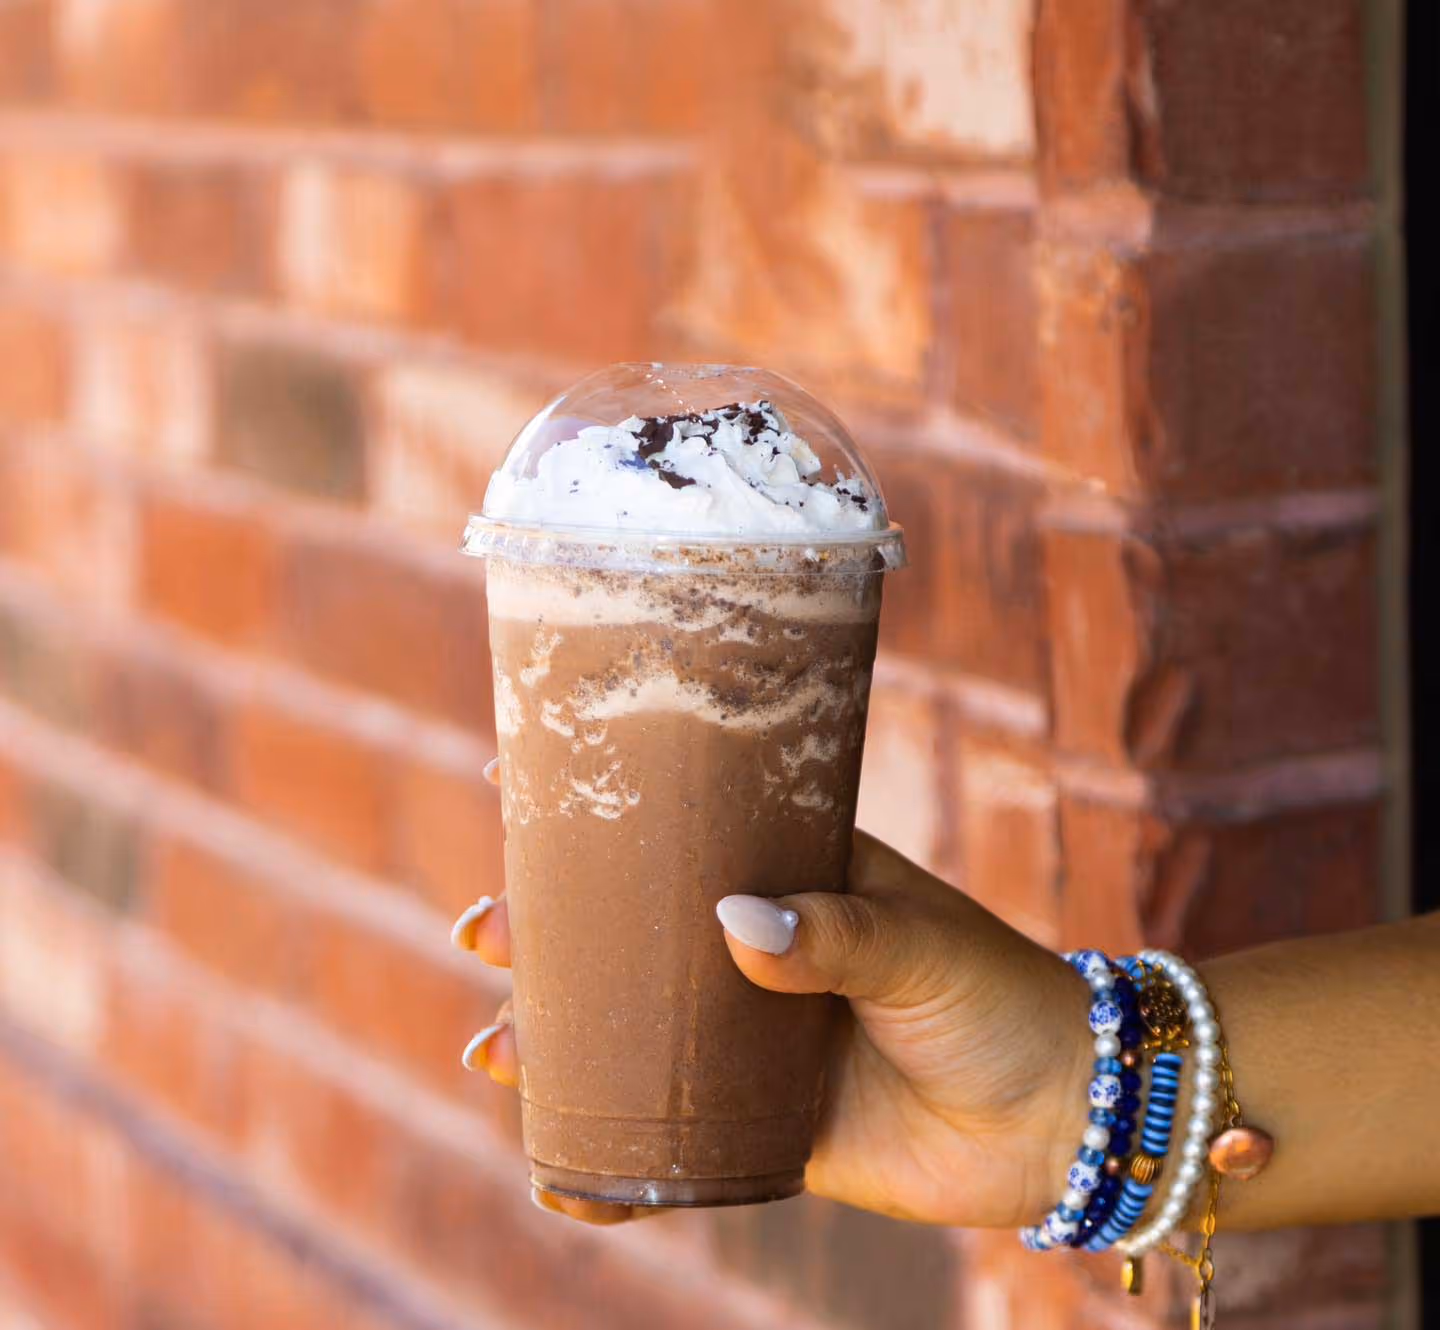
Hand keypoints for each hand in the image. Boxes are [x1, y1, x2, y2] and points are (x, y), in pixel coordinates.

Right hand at [454, 831, 1092, 1226]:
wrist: (1058, 1117)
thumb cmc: (998, 998)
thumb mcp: (919, 944)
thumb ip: (834, 933)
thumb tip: (736, 923)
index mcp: (789, 883)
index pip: (680, 835)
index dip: (598, 817)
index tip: (509, 790)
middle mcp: (754, 957)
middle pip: (629, 939)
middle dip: (547, 937)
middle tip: (484, 931)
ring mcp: (750, 1044)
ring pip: (630, 1038)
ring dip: (556, 1044)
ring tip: (495, 1051)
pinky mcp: (762, 1128)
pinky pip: (669, 1146)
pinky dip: (613, 1165)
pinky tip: (562, 1175)